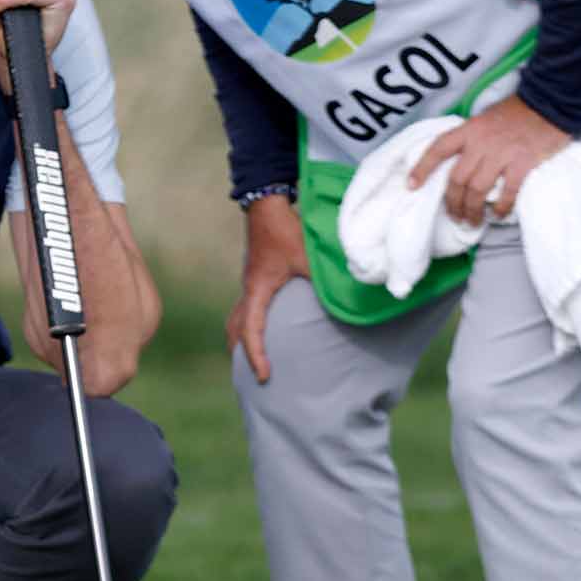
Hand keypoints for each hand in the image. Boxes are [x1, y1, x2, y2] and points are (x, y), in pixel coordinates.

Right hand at [227, 194, 309, 383]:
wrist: (266, 203)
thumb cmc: (285, 230)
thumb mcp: (306, 256)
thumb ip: (322, 279)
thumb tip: (345, 299)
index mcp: (257, 290)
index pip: (250, 330)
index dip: (256, 355)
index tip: (264, 376)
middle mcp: (249, 290)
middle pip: (235, 330)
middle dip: (242, 354)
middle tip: (255, 376)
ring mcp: (250, 284)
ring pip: (237, 319)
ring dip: (244, 339)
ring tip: (255, 357)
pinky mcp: (255, 277)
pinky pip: (247, 308)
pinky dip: (251, 324)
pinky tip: (267, 327)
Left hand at [407, 94, 570, 225]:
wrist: (551, 102)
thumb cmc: (517, 113)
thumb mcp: (485, 119)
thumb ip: (471, 138)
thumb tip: (459, 162)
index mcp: (469, 130)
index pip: (438, 149)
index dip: (422, 168)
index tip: (411, 186)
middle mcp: (480, 142)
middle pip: (456, 179)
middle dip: (452, 203)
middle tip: (455, 216)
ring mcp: (501, 153)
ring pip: (476, 189)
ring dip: (472, 210)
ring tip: (472, 221)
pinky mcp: (523, 163)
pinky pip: (506, 192)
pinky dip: (500, 207)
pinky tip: (498, 215)